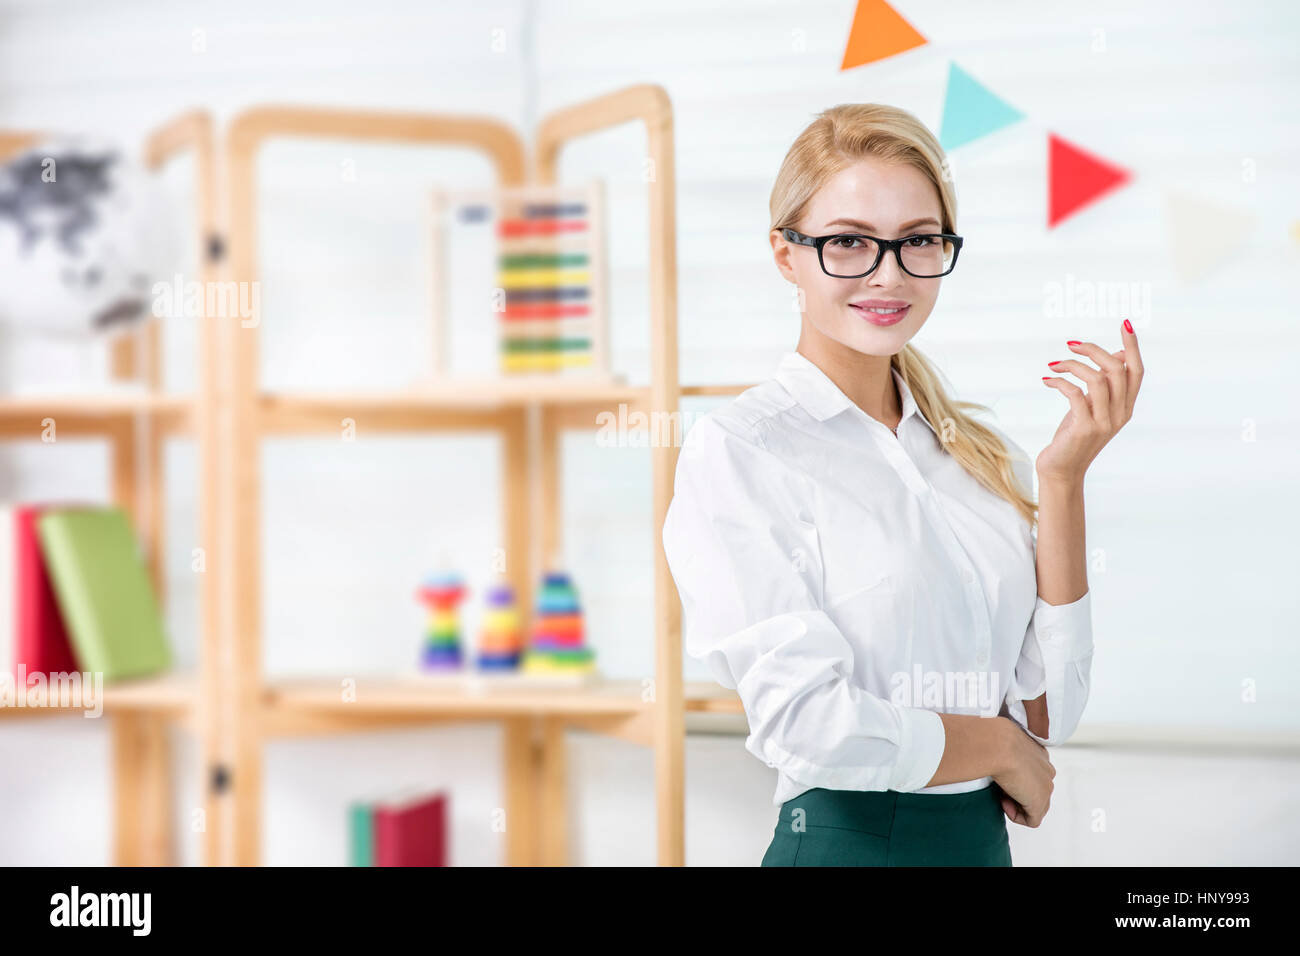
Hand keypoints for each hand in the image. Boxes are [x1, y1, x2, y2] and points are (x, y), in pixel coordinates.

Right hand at [991, 718, 1055, 826]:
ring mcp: (1046, 788)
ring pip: (1034, 807)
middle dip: (1016, 794)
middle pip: (1035, 792)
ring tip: (999, 794)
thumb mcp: (1000, 743)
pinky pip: (1031, 820)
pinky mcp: (1039, 802)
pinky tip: (1003, 802)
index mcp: (1039, 754)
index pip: (1033, 775)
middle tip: (998, 787)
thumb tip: (990, 756)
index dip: (1015, 781)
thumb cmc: (993, 739)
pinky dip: (1015, 815)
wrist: (995, 745)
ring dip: (1015, 804)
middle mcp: (1047, 770)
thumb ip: (1004, 753)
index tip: (999, 775)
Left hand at [1037, 319, 1143, 483]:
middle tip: (1071, 344)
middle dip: (1094, 350)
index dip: (1132, 346)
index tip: (1124, 323)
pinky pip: (1075, 394)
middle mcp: (1120, 414)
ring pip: (1097, 379)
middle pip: (1117, 369)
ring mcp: (1104, 422)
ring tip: (1054, 363)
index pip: (1137, 371)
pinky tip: (1047, 380)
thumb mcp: (1093, 407)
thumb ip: (1105, 385)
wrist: (1061, 470)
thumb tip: (1116, 355)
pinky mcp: (1084, 429)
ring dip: (1073, 365)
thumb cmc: (1074, 435)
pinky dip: (1060, 381)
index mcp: (1126, 406)